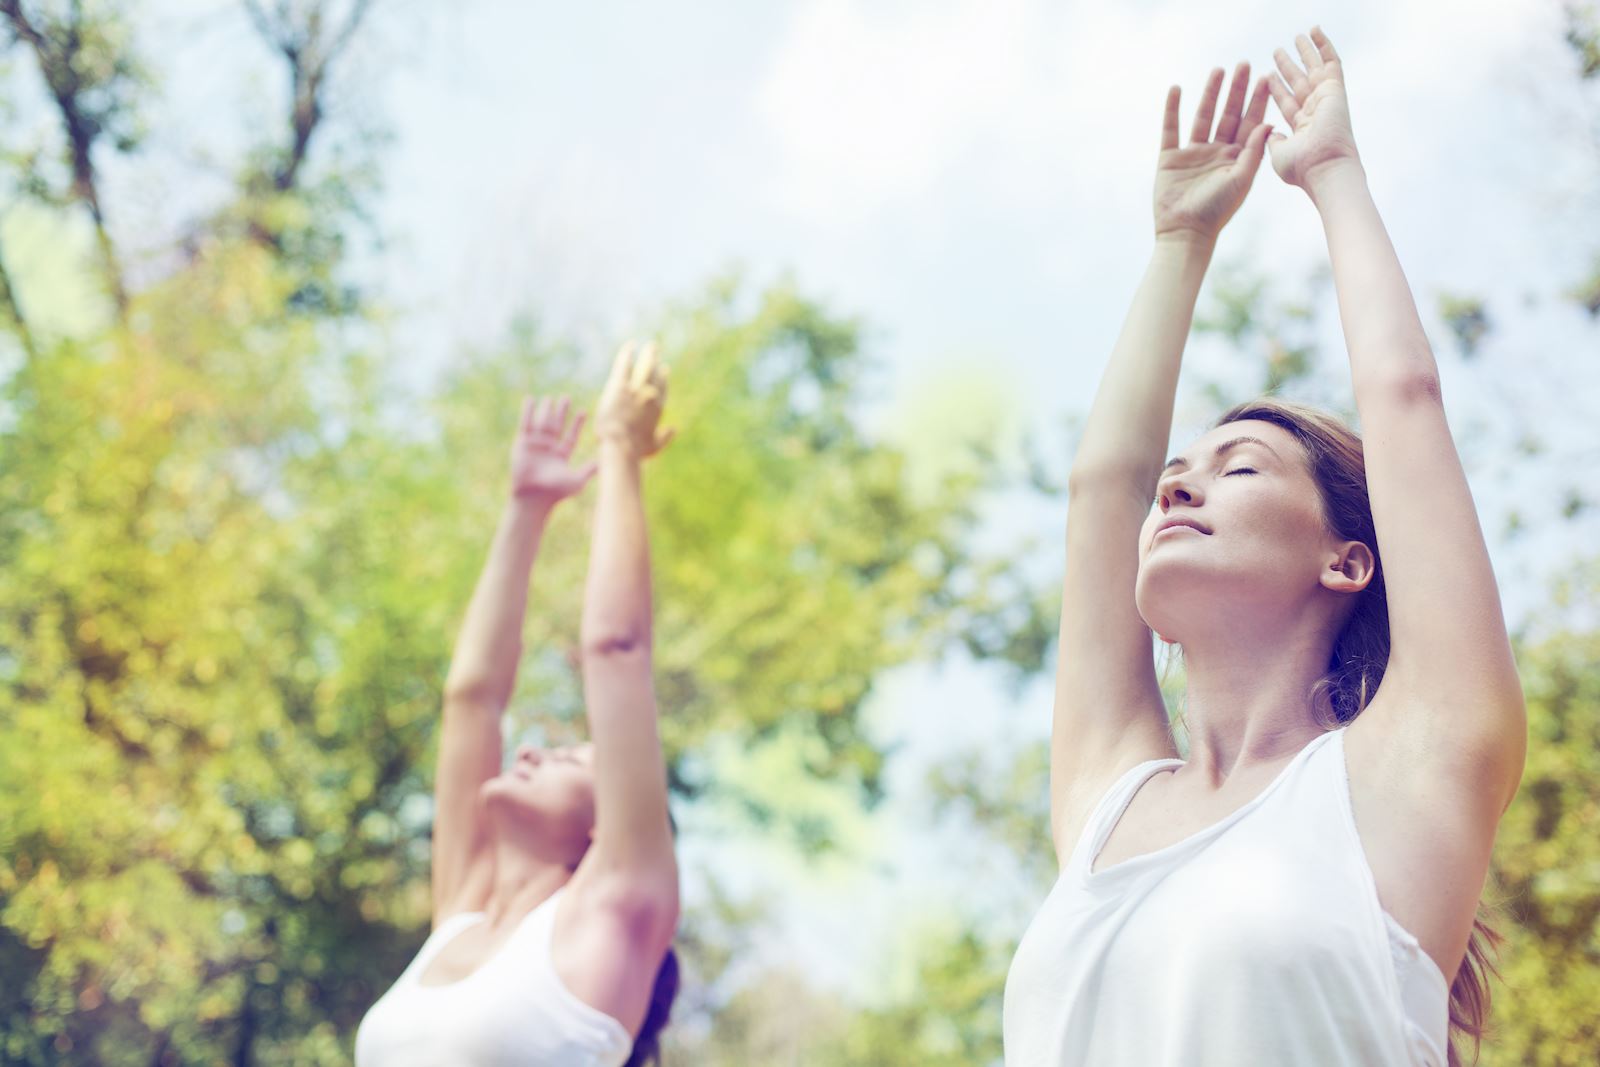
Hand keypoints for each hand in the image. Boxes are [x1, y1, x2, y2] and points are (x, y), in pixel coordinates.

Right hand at [508, 394, 596, 502]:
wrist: (533, 495)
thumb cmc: (556, 492)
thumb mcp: (577, 480)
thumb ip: (590, 470)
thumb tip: (605, 463)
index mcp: (561, 456)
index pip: (570, 437)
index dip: (576, 424)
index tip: (583, 411)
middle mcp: (548, 449)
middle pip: (556, 426)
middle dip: (561, 413)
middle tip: (566, 398)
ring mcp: (535, 446)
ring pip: (542, 423)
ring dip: (545, 411)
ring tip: (549, 398)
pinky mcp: (522, 444)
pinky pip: (525, 424)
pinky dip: (527, 412)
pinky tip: (530, 399)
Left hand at [594, 340, 674, 459]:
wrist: (621, 444)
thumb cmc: (636, 450)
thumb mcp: (653, 447)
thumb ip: (665, 438)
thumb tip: (673, 429)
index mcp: (658, 409)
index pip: (663, 389)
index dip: (664, 379)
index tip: (665, 370)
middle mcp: (650, 395)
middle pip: (655, 374)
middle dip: (656, 362)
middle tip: (657, 351)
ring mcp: (635, 388)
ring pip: (644, 367)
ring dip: (649, 355)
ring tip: (651, 346)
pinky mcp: (620, 385)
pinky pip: (625, 365)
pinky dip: (628, 354)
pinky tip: (631, 345)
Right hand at [1152, 62, 1272, 242]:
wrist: (1185, 232)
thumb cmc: (1217, 211)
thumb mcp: (1241, 180)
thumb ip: (1254, 151)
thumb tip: (1269, 122)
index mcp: (1237, 158)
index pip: (1250, 123)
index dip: (1257, 101)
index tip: (1265, 78)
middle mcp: (1216, 152)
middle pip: (1228, 114)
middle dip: (1236, 90)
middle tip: (1244, 64)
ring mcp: (1193, 154)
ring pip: (1203, 116)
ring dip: (1210, 93)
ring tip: (1218, 70)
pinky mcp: (1170, 158)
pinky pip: (1171, 128)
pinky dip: (1173, 109)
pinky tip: (1177, 90)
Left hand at [1266, 27, 1360, 190]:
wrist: (1324, 168)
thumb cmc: (1302, 169)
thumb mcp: (1279, 154)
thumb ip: (1273, 141)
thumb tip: (1270, 133)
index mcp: (1302, 128)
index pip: (1287, 102)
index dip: (1277, 88)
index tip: (1268, 75)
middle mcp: (1315, 112)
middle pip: (1299, 82)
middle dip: (1289, 66)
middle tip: (1278, 51)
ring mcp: (1326, 99)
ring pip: (1314, 69)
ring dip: (1305, 52)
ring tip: (1298, 36)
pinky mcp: (1335, 89)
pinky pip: (1330, 61)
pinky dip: (1324, 45)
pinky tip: (1315, 31)